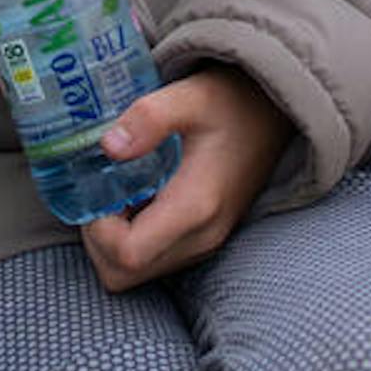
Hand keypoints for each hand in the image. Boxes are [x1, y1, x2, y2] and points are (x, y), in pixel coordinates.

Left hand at [79, 67, 285, 290]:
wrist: (275, 113)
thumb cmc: (231, 101)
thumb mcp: (190, 96)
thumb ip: (149, 117)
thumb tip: (108, 146)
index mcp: (194, 207)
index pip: (128, 255)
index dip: (96, 231)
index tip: (96, 192)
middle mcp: (201, 236)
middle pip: (124, 274)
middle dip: (97, 241)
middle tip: (98, 195)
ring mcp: (204, 242)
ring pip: (136, 274)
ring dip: (112, 242)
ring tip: (116, 195)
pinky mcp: (204, 239)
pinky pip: (153, 260)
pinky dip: (131, 240)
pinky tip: (135, 199)